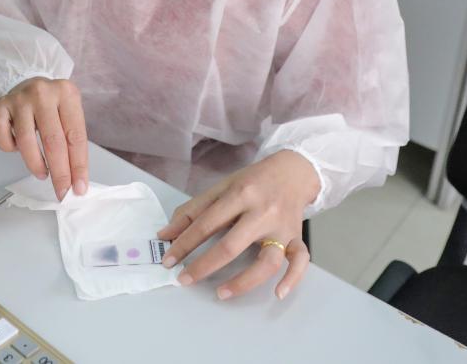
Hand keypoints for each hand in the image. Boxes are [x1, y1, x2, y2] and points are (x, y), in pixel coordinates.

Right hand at [0, 77, 88, 200]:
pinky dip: (9, 148)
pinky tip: (17, 148)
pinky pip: (1, 134)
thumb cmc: (53, 106)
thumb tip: (76, 182)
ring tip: (42, 173)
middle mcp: (43, 92)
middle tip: (61, 192)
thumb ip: (73, 143)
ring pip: (26, 140)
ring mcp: (20, 98)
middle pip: (53, 141)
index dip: (78, 166)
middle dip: (59, 172)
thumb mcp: (69, 115)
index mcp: (67, 94)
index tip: (78, 189)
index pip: (76, 137)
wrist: (29, 82)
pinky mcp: (0, 104)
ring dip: (35, 164)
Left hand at [157, 150, 318, 300]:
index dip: (184, 244)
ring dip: (243, 282)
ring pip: (267, 261)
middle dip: (204, 266)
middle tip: (184, 280)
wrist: (292, 171)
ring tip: (221, 293)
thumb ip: (193, 211)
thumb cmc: (252, 182)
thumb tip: (166, 235)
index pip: (206, 223)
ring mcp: (282, 227)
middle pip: (231, 245)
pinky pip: (300, 261)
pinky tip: (278, 293)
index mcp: (240, 194)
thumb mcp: (221, 188)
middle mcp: (262, 212)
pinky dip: (292, 279)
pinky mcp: (298, 237)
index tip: (169, 261)